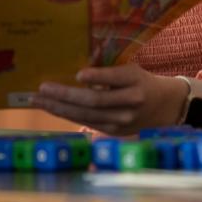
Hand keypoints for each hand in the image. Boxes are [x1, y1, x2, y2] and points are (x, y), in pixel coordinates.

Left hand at [31, 64, 188, 135]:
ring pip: (86, 115)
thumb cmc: (139, 81)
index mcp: (135, 80)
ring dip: (59, 108)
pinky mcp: (114, 131)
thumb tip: (76, 71)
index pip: (115, 78)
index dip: (97, 77)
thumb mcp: (130, 69)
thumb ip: (108, 70)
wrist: (163, 106)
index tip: (79, 75)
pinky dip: (66, 115)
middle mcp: (130, 102)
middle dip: (65, 95)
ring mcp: (122, 121)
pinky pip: (86, 123)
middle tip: (42, 88)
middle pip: (95, 101)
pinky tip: (51, 108)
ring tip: (38, 100)